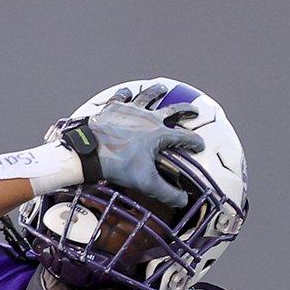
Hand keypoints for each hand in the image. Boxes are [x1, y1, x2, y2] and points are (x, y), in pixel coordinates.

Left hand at [65, 83, 205, 208]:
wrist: (89, 150)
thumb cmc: (117, 164)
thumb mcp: (146, 182)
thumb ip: (167, 193)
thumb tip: (183, 200)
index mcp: (159, 134)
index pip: (184, 138)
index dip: (194, 143)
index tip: (199, 146)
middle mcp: (148, 118)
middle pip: (172, 111)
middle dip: (185, 111)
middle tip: (193, 111)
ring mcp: (130, 110)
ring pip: (148, 97)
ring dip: (156, 92)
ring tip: (162, 89)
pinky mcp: (114, 108)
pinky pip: (122, 97)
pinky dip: (126, 94)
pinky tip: (128, 92)